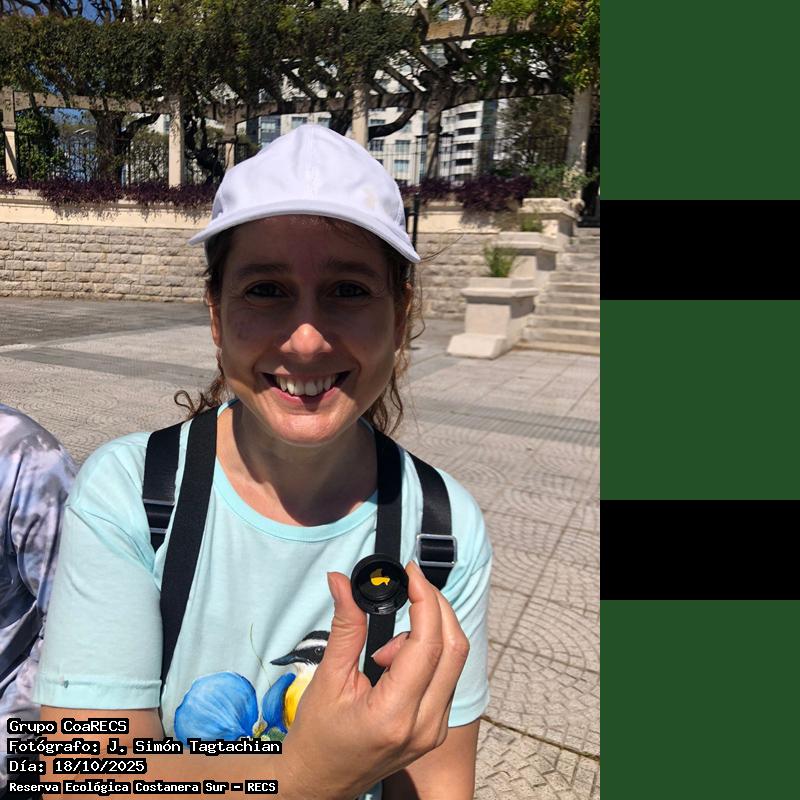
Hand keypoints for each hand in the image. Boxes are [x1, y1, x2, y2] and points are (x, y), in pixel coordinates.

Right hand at [280, 561, 469, 799]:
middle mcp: (425, 725)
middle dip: (437, 607)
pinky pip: (446, 677)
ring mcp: (435, 730)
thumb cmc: (317, 737)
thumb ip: (346, 627)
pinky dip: (429, 654)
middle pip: (454, 649)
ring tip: (384, 649)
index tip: (412, 572)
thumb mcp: (327, 679)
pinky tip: (396, 660)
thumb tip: (343, 581)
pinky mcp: (436, 729)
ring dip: (431, 633)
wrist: (318, 783)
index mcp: (395, 714)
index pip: (427, 644)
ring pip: (454, 662)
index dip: (425, 599)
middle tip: (412, 585)